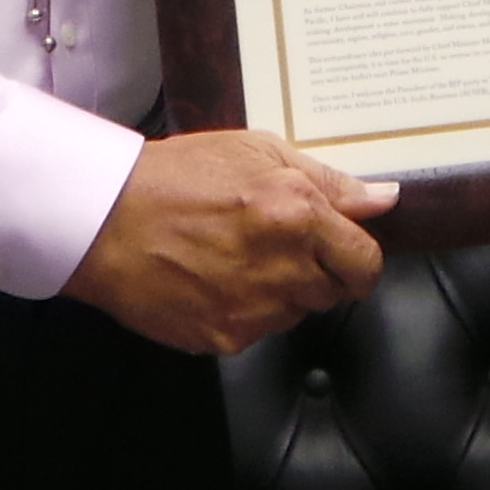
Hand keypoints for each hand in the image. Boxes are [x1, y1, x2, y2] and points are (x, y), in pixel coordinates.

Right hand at [65, 132, 397, 354]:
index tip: (343, 252)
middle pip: (333, 292)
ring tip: (233, 257)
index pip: (365, 262)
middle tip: (274, 245)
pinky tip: (211, 279)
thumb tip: (385, 199)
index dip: (358, 259)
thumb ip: (328, 181)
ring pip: (294, 313)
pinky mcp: (224, 338)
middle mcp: (283, 268)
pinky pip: (254, 332)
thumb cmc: (177, 176)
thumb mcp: (256, 151)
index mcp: (299, 216)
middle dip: (316, 271)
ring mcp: (254, 311)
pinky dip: (241, 311)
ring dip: (279, 292)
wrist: (103, 220)